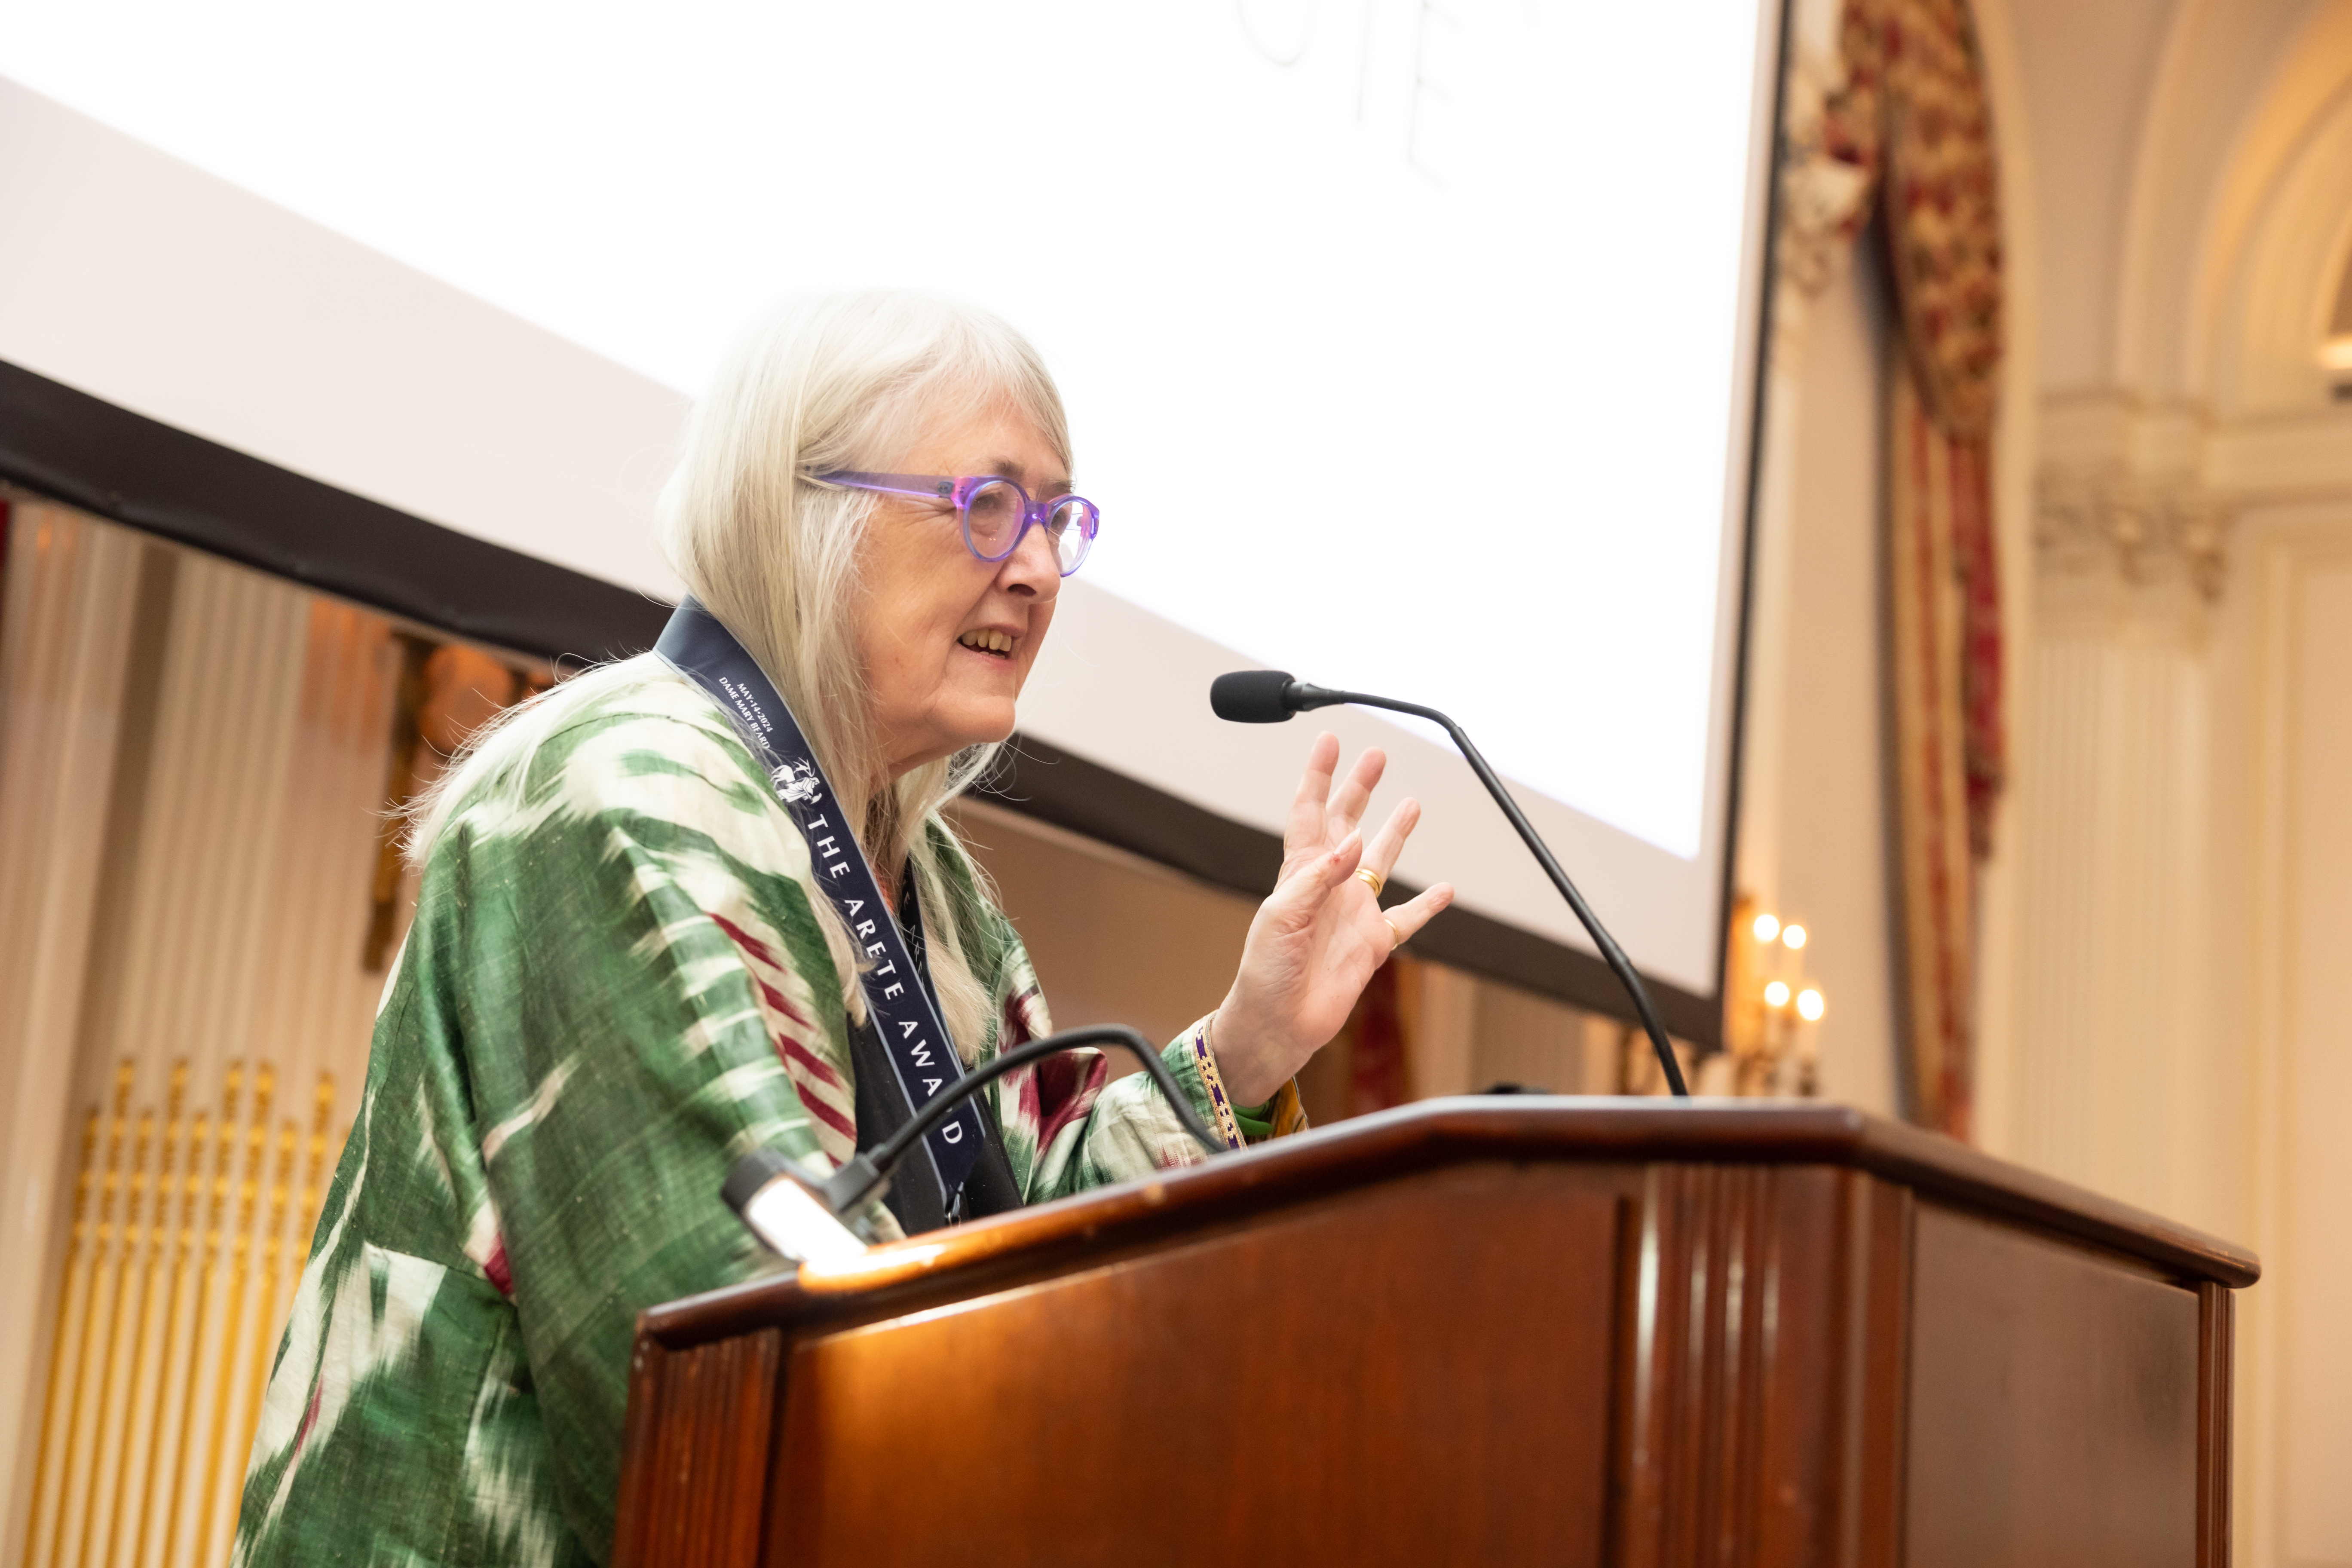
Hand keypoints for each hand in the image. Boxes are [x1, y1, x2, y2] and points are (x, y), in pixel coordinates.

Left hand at [1212, 733, 1454, 1105]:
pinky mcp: (1371, 946)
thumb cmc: (1264, 973)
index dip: (1319, 776)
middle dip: (1359, 789)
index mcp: (1298, 873)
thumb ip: (1317, 878)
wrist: (1275, 1026)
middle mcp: (1327, 886)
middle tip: (1377, 755)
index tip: (1330, 739)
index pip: (1310, 812)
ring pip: (1380, 861)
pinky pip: (1406, 919)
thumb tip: (1355, 841)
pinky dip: (1428, 905)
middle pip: (1347, 824)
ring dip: (1395, 833)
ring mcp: (1351, 913)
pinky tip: (1446, 889)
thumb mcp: (1281, 917)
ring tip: (1412, 803)